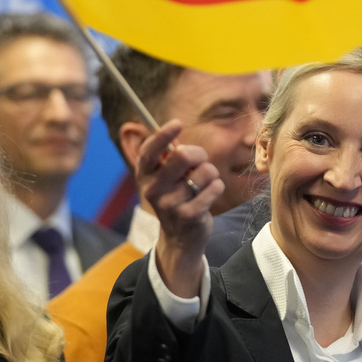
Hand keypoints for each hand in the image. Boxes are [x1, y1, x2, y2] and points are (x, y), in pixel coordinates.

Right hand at [136, 119, 222, 296]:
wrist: (180, 238)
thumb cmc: (175, 197)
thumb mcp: (164, 178)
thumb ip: (168, 158)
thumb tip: (177, 136)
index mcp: (144, 176)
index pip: (149, 151)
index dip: (163, 135)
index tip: (177, 123)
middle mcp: (153, 189)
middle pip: (183, 155)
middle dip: (200, 154)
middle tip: (200, 162)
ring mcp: (170, 204)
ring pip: (205, 171)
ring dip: (210, 174)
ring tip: (203, 184)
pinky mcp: (189, 215)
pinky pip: (215, 187)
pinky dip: (217, 187)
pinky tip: (208, 196)